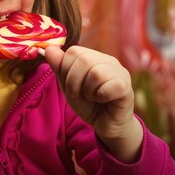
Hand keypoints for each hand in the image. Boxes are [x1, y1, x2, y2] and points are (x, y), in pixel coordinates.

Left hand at [44, 45, 142, 161]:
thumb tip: (48, 48)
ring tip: (92, 97)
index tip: (71, 85)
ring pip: (96, 73)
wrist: (105, 125)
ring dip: (88, 91)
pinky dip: (100, 97)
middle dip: (74, 81)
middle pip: (83, 59)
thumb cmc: (88, 104)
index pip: (73, 51)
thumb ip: (59, 67)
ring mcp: (120, 72)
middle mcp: (108, 61)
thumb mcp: (68, 85)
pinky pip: (108, 87)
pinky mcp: (126, 86)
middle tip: (80, 94)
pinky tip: (103, 100)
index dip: (65, 70)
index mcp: (94, 57)